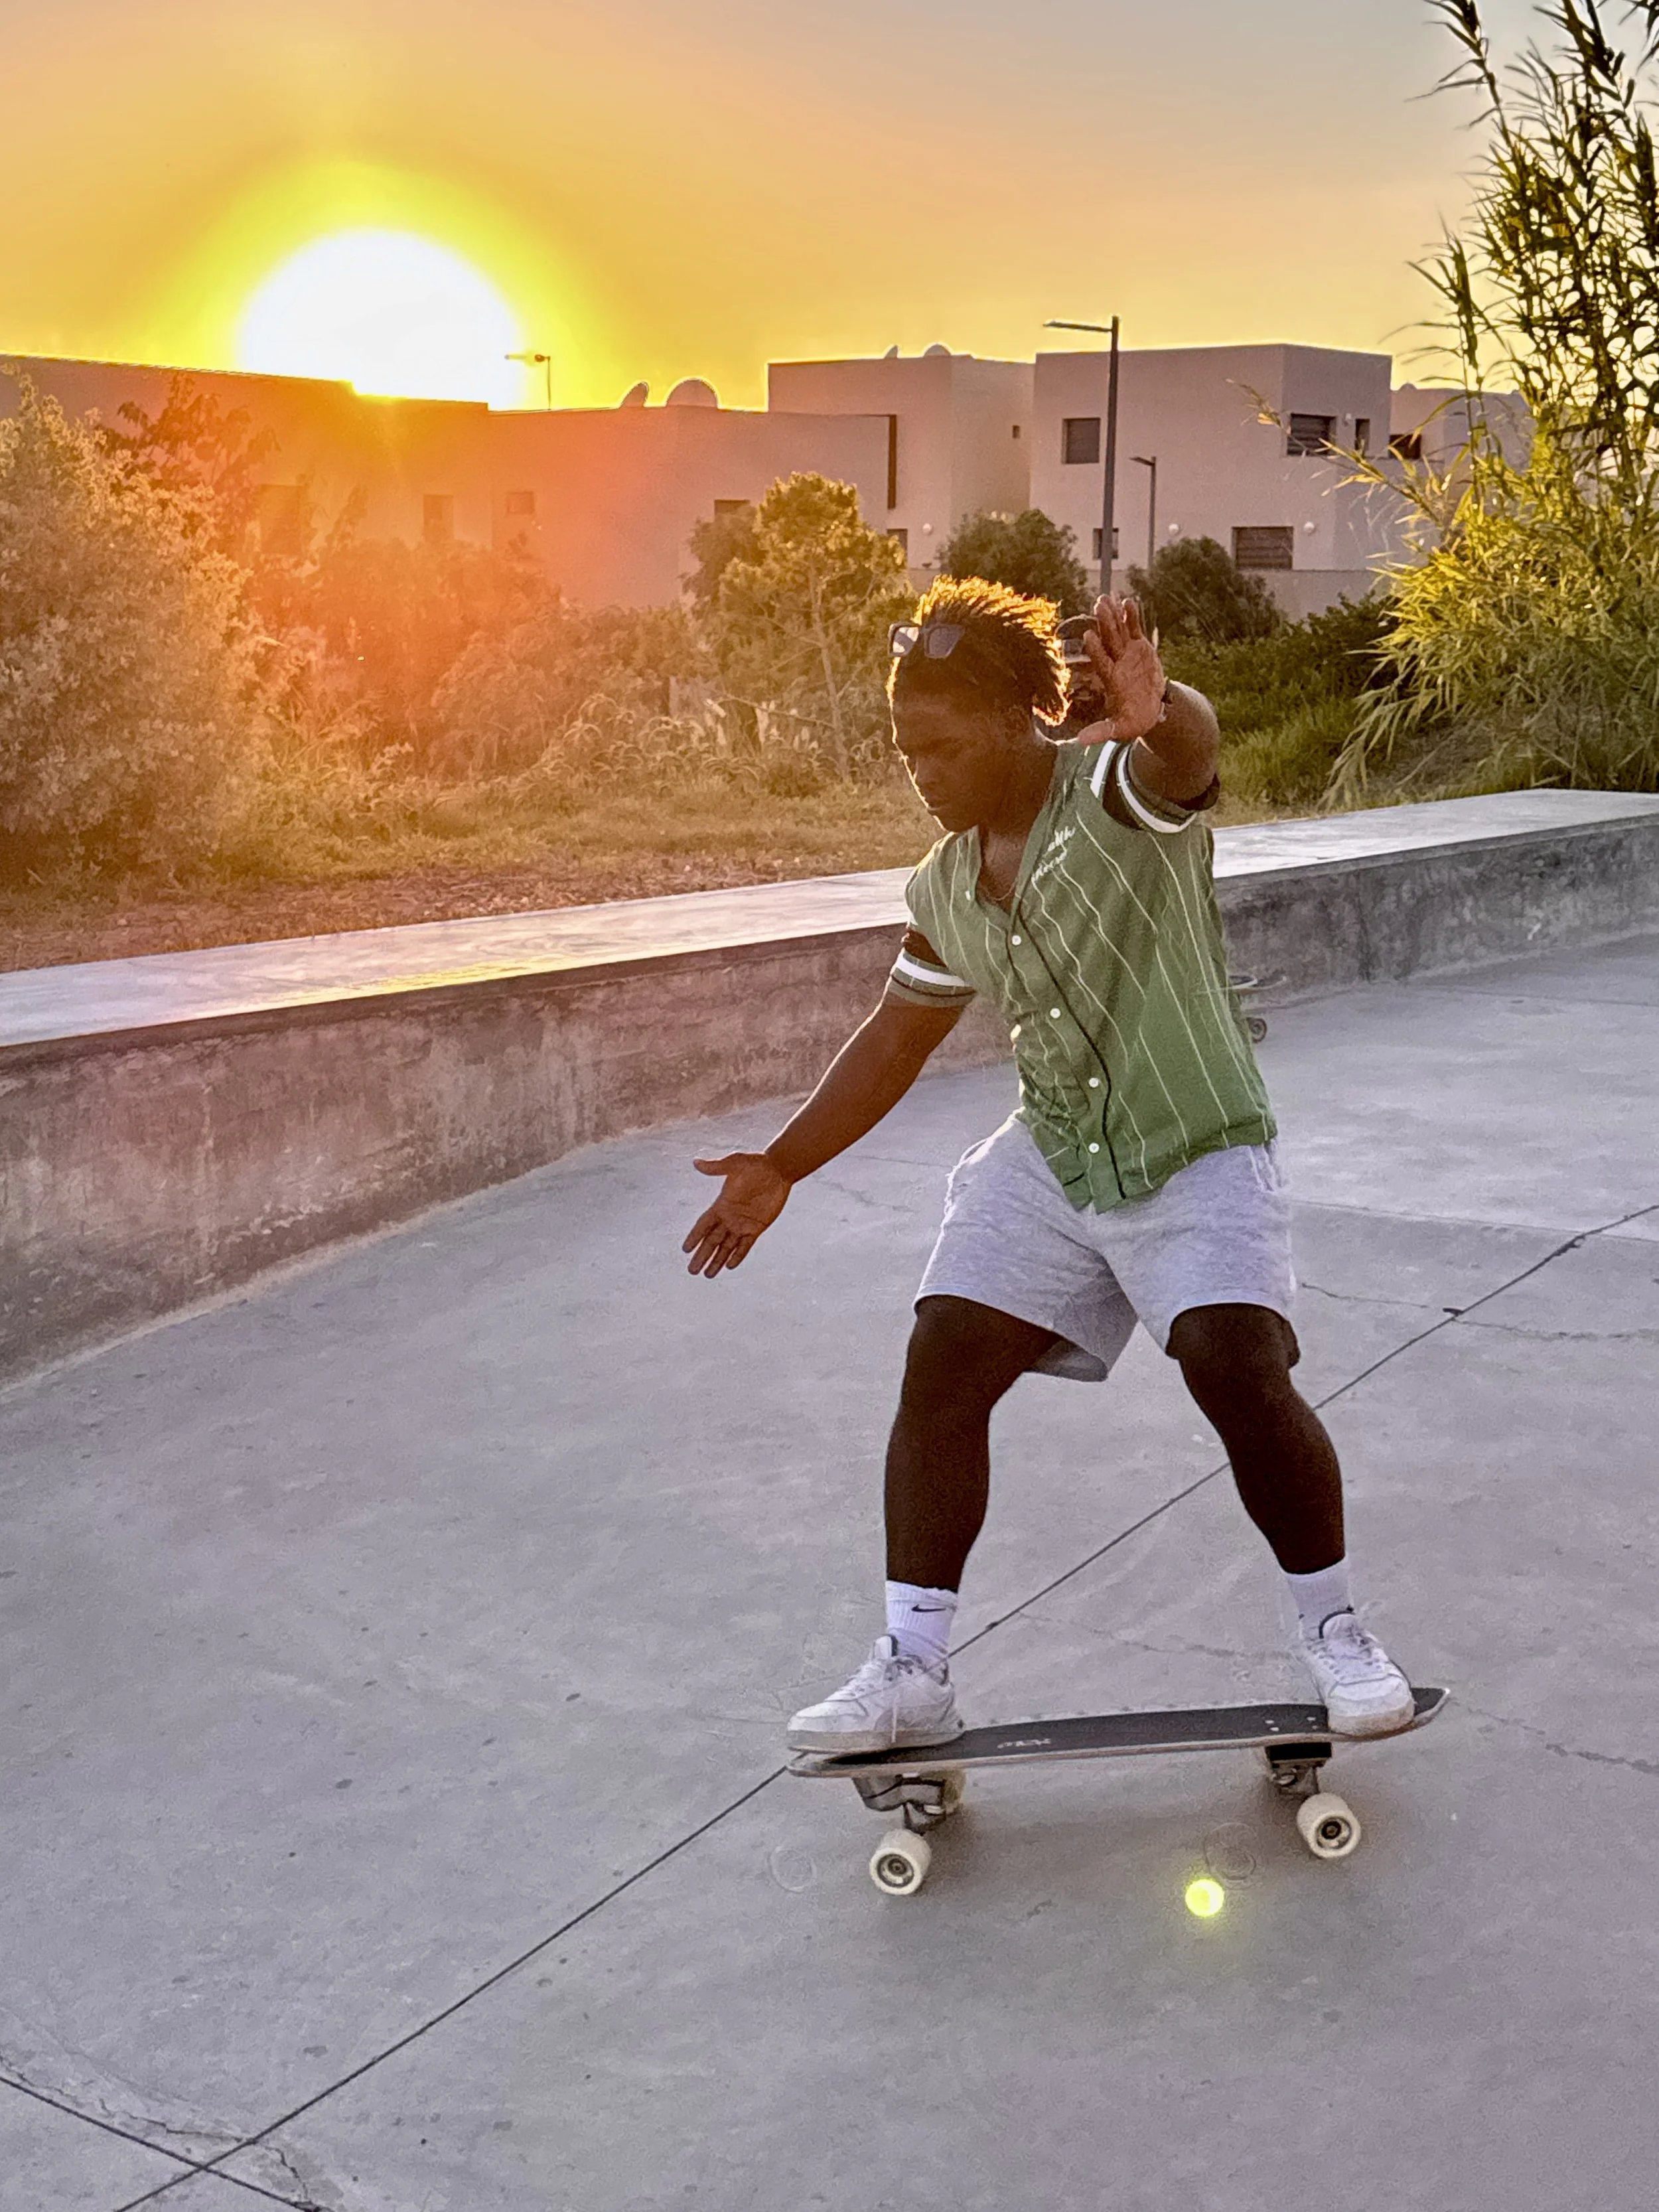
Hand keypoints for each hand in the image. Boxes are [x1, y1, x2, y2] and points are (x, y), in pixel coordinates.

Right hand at [682, 1152, 791, 1276]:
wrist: (778, 1169)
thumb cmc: (755, 1164)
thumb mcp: (735, 1163)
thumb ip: (716, 1167)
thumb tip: (696, 1162)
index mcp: (721, 1205)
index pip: (703, 1225)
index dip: (694, 1237)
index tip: (685, 1249)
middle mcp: (729, 1217)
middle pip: (711, 1241)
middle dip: (701, 1256)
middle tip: (691, 1271)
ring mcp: (742, 1224)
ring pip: (726, 1247)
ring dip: (717, 1261)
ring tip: (707, 1275)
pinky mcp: (757, 1227)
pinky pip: (745, 1246)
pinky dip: (738, 1255)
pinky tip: (729, 1266)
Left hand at [1082, 595, 1166, 743]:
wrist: (1151, 709)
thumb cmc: (1134, 721)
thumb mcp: (1120, 730)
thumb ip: (1102, 732)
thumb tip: (1080, 742)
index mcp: (1111, 681)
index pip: (1102, 662)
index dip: (1096, 650)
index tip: (1089, 636)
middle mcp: (1116, 663)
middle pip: (1109, 641)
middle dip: (1104, 624)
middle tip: (1098, 605)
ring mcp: (1127, 654)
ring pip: (1119, 631)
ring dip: (1113, 616)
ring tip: (1108, 598)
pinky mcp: (1139, 647)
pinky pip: (1134, 629)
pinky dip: (1133, 617)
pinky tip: (1129, 601)